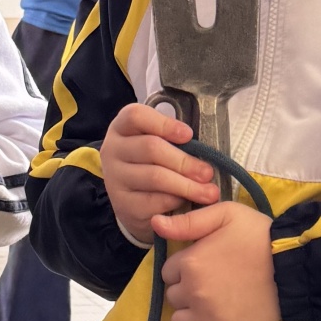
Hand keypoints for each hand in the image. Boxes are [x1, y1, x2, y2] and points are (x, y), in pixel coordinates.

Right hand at [100, 103, 217, 244]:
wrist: (133, 201)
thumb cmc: (152, 163)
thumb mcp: (159, 144)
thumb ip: (174, 140)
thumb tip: (205, 150)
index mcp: (122, 127)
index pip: (136, 116)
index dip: (164, 124)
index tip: (189, 135)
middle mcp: (112, 150)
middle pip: (150, 148)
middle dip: (184, 161)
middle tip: (207, 173)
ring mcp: (114, 178)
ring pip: (154, 177)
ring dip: (186, 185)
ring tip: (208, 192)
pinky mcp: (122, 204)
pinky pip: (153, 201)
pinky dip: (175, 201)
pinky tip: (188, 202)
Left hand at [156, 200, 278, 320]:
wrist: (294, 266)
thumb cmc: (260, 235)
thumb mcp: (226, 214)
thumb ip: (188, 220)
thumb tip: (155, 223)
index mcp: (191, 263)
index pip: (168, 272)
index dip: (184, 268)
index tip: (204, 265)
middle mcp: (194, 293)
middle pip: (173, 297)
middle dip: (187, 290)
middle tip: (212, 283)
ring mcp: (209, 319)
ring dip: (190, 314)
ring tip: (212, 304)